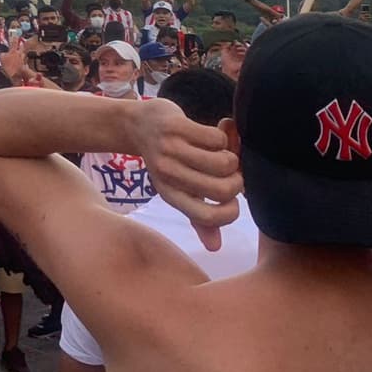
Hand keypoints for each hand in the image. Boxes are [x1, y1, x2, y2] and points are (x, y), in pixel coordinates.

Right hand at [0, 38, 31, 84]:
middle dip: (21, 45)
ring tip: (20, 53)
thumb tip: (3, 54)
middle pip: (22, 47)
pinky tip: (21, 62)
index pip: (14, 42)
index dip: (14, 39)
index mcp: (13, 51)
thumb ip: (3, 54)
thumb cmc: (8, 66)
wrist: (15, 75)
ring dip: (22, 53)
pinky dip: (23, 61)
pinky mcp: (24, 65)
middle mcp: (19, 54)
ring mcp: (23, 60)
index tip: (15, 36)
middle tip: (21, 43)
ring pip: (24, 54)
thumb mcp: (1, 58)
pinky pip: (24, 61)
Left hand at [126, 98, 241, 249]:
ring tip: (222, 154)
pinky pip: (217, 139)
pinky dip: (222, 138)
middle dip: (237, 182)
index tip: (232, 200)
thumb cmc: (165, 160)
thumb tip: (215, 247)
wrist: (135, 123)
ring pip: (223, 162)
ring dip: (231, 158)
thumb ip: (198, 217)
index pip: (206, 217)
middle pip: (221, 190)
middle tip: (232, 174)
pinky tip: (212, 138)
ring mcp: (170, 148)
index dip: (230, 212)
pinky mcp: (175, 126)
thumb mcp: (176, 189)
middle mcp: (167, 174)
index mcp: (169, 194)